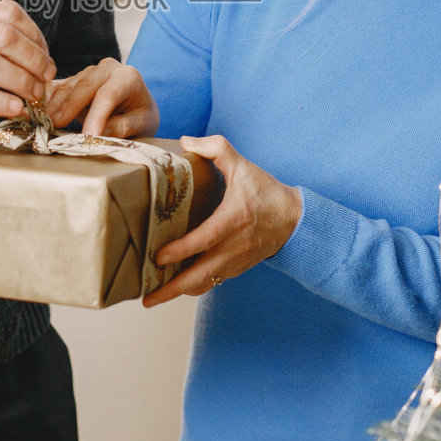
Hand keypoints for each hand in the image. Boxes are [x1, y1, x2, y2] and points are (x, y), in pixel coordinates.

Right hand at [46, 58, 158, 138]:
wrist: (135, 106)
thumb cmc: (140, 115)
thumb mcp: (144, 123)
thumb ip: (125, 126)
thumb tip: (102, 132)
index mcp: (128, 77)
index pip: (108, 95)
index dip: (97, 116)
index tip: (88, 135)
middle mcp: (107, 68)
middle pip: (84, 87)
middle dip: (68, 107)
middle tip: (55, 126)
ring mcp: (88, 72)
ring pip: (68, 87)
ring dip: (54, 106)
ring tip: (44, 123)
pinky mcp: (74, 79)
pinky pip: (57, 87)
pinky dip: (46, 98)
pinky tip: (36, 109)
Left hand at [142, 134, 301, 307]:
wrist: (294, 220)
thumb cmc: (266, 192)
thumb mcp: (242, 165)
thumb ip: (216, 148)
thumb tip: (185, 141)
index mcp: (232, 220)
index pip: (203, 240)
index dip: (180, 250)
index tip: (158, 257)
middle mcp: (232, 247)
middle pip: (199, 276)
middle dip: (171, 290)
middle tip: (146, 299)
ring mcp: (234, 261)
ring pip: (204, 284)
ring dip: (179, 293)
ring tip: (153, 297)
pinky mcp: (236, 269)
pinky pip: (212, 282)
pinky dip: (193, 287)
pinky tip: (175, 287)